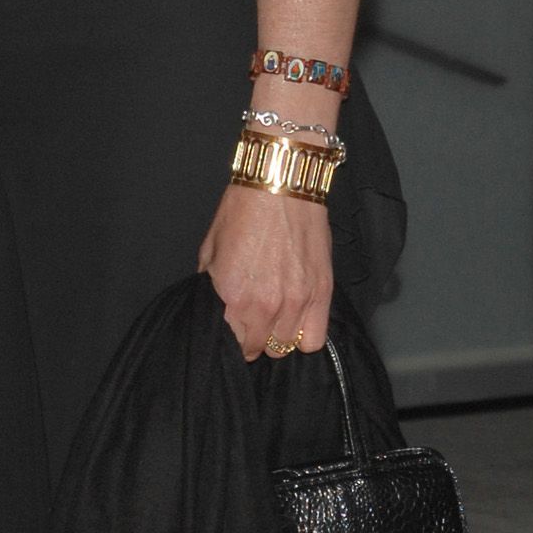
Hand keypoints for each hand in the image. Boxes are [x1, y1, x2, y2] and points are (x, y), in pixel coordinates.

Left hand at [197, 182, 332, 361]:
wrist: (281, 184)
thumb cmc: (244, 210)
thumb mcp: (210, 248)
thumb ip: (210, 287)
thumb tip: (213, 308)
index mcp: (234, 297)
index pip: (232, 344)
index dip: (231, 337)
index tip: (233, 327)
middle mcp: (266, 306)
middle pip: (258, 349)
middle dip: (252, 337)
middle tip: (251, 319)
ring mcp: (297, 302)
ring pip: (285, 346)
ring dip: (277, 335)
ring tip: (275, 317)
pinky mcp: (322, 293)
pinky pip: (315, 338)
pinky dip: (305, 334)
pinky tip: (297, 319)